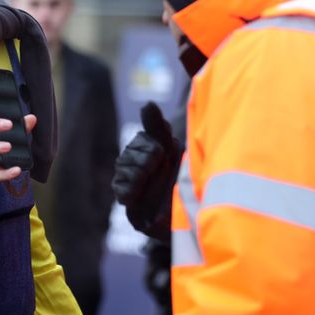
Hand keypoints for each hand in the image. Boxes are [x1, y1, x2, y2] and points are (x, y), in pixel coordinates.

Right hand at [112, 102, 183, 239]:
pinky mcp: (130, 204)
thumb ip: (157, 126)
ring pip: (123, 170)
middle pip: (128, 154)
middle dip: (145, 159)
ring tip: (149, 179)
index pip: (141, 140)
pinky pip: (121, 191)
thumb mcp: (174, 149)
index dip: (150, 145)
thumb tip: (146, 102)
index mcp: (147, 150)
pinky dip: (130, 191)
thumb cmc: (184, 177)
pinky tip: (138, 194)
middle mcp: (136, 165)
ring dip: (139, 173)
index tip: (163, 153)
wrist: (194, 211)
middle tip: (158, 166)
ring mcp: (131, 184)